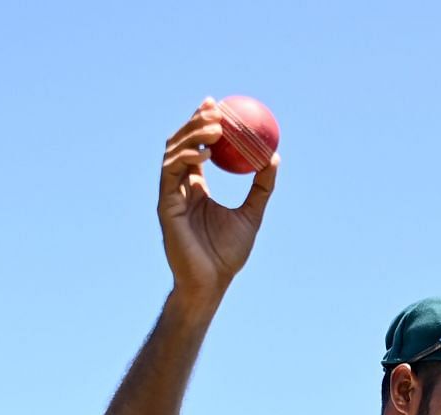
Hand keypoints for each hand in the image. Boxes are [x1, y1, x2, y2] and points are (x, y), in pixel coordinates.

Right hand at [159, 100, 278, 306]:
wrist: (211, 282)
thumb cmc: (228, 254)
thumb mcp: (252, 213)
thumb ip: (261, 186)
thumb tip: (274, 156)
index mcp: (196, 187)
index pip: (196, 147)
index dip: (203, 123)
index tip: (219, 105)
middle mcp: (180, 188)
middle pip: (181, 143)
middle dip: (195, 122)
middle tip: (216, 109)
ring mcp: (171, 195)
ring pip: (174, 152)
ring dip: (193, 135)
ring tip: (216, 129)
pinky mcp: (166, 205)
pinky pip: (171, 172)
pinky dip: (187, 157)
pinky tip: (206, 153)